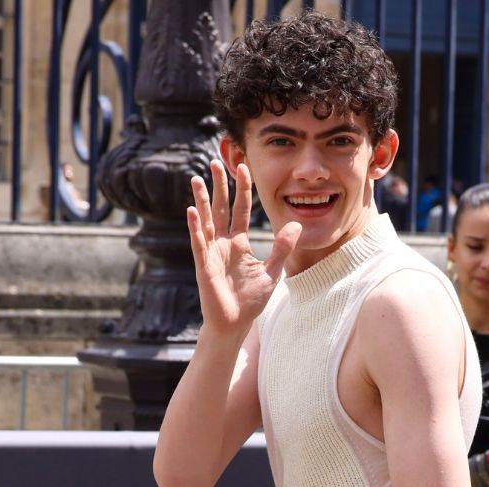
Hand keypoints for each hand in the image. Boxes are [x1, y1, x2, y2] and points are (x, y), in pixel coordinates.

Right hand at [187, 160, 300, 336]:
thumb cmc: (251, 301)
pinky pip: (199, 242)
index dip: (242, 189)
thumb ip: (282, 247)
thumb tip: (296, 223)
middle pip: (221, 208)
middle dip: (219, 185)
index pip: (241, 210)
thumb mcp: (272, 271)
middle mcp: (223, 244)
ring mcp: (212, 253)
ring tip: (196, 178)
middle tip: (215, 161)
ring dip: (202, 200)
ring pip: (207, 220)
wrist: (235, 324)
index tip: (243, 167)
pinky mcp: (203, 265)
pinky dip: (196, 227)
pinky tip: (193, 210)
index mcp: (240, 244)